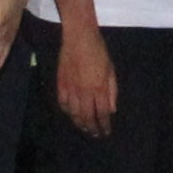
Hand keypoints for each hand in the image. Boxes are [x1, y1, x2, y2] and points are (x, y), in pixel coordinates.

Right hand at [51, 21, 118, 138]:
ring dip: (79, 123)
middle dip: (91, 128)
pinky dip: (67, 111)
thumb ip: (112, 91)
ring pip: (74, 113)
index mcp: (99, 88)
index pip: (102, 113)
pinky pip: (63, 103)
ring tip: (83, 128)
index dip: (104, 125)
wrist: (79, 38)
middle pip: (87, 117)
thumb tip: (111, 110)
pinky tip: (71, 114)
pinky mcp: (61, 84)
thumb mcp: (111, 70)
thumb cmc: (99, 52)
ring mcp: (71, 89)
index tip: (105, 132)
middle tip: (94, 134)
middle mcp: (85, 92)